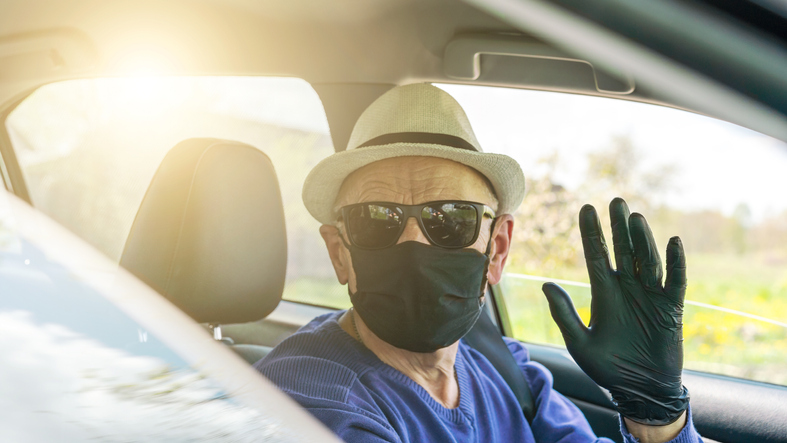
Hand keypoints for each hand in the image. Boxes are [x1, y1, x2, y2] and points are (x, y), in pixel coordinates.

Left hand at [542, 198, 688, 424]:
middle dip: (618, 227)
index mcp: (604, 292)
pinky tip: (672, 242)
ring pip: (646, 260)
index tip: (586, 207)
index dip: (591, 232)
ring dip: (642, 239)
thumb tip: (546, 284)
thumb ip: (564, 314)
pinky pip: (674, 280)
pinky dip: (675, 262)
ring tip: (635, 218)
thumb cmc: (607, 368)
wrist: (640, 390)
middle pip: (622, 250)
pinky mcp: (671, 307)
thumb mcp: (580, 343)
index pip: (596, 255)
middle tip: (616, 201)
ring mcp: (649, 295)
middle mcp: (627, 288)